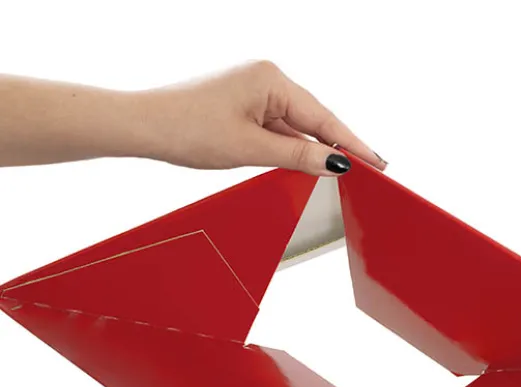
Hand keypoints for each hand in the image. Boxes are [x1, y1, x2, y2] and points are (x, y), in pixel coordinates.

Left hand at [134, 60, 386, 174]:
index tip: (375, 162)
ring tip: (338, 171)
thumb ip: (298, 157)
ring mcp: (252, 91)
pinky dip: (288, 147)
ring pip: (293, 127)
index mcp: (271, 79)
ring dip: (310, 150)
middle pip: (312, 120)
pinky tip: (301, 162)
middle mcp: (265, 79)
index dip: (352, 144)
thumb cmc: (188, 128)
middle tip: (367, 168)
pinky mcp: (241, 104)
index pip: (323, 119)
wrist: (143, 125)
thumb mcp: (251, 148)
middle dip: (336, 147)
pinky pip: (275, 128)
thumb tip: (335, 163)